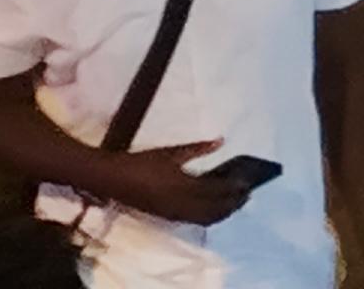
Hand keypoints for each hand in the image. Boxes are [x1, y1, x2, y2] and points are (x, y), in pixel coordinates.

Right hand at [102, 141, 258, 227]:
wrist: (115, 180)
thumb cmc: (143, 162)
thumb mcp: (171, 152)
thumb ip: (197, 148)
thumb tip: (220, 141)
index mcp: (184, 186)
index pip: (218, 191)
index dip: (234, 189)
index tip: (248, 184)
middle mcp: (183, 204)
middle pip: (216, 209)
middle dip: (234, 204)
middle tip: (247, 195)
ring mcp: (176, 214)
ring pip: (208, 219)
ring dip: (224, 213)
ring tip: (236, 203)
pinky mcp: (170, 218)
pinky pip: (196, 221)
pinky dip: (210, 217)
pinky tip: (215, 210)